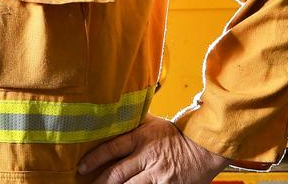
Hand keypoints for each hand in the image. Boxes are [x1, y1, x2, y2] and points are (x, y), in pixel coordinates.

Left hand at [78, 115, 231, 183]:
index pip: (111, 148)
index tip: (82, 167)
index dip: (94, 159)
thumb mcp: (153, 123)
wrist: (205, 149)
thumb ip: (133, 121)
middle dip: (99, 181)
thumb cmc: (178, 136)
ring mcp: (159, 174)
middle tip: (88, 183)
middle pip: (117, 173)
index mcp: (142, 138)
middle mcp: (148, 156)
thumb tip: (112, 112)